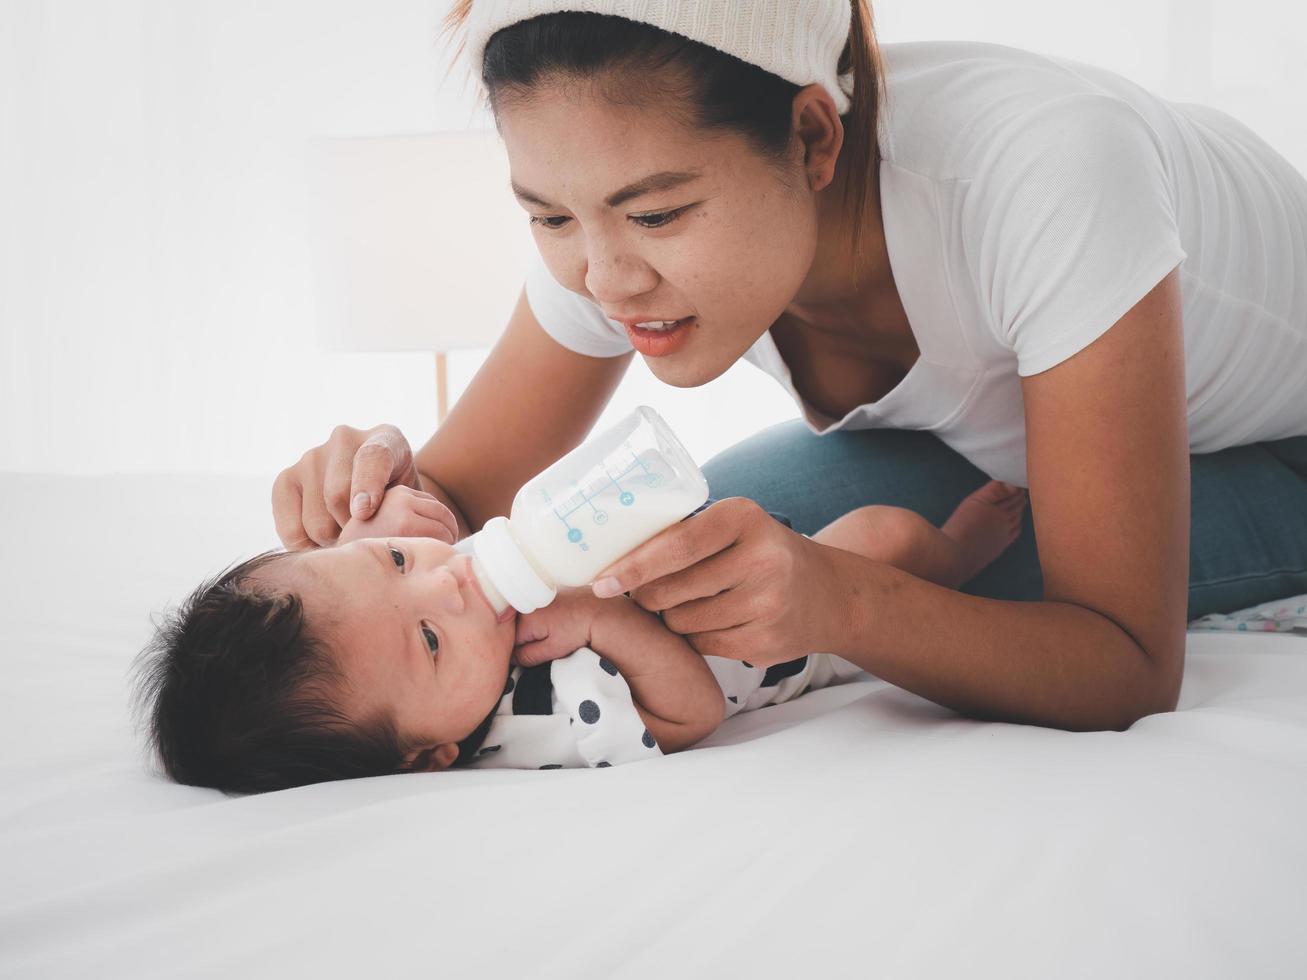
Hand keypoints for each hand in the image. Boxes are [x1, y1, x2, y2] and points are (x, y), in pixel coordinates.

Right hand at [271, 423, 455, 549]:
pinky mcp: (286, 479)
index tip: (364, 512)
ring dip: (334, 542)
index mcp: (387, 438)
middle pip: (338, 497)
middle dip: (354, 531)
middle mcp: (344, 439)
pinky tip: (322, 546)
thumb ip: (410, 513)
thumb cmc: (406, 504)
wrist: (384, 498)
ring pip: (316, 519)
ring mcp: (312, 456)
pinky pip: (290, 525)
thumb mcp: (420, 504)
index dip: (366, 485)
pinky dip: (306, 546)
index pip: (372, 458)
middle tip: (367, 542)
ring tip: (349, 541)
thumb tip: (379, 535)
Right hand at [512, 587, 611, 667]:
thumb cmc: (578, 630)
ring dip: (532, 627)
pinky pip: (535, 607)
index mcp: (523, 620)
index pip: (507, 643)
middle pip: (513, 628)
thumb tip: (510, 659)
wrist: (601, 609)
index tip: (530, 657)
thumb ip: (527, 656)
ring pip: (524, 617)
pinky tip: (557, 620)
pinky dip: (541, 615)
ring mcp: (535, 595)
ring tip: (553, 630)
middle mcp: (525, 603)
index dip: (517, 653)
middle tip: (545, 644)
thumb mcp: (551, 650)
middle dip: (523, 639)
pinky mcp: (545, 591)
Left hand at [591, 497, 845, 666]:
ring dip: (672, 617)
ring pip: (681, 622)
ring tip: (693, 602)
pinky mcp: (766, 644)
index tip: (601, 581)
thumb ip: (685, 533)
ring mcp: (767, 605)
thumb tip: (612, 554)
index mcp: (744, 518)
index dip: (634, 566)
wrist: (827, 594)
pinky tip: (716, 621)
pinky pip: (702, 646)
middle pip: (671, 590)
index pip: (677, 546)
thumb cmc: (760, 552)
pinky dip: (696, 636)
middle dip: (648, 595)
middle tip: (647, 592)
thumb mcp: (733, 526)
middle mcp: (761, 560)